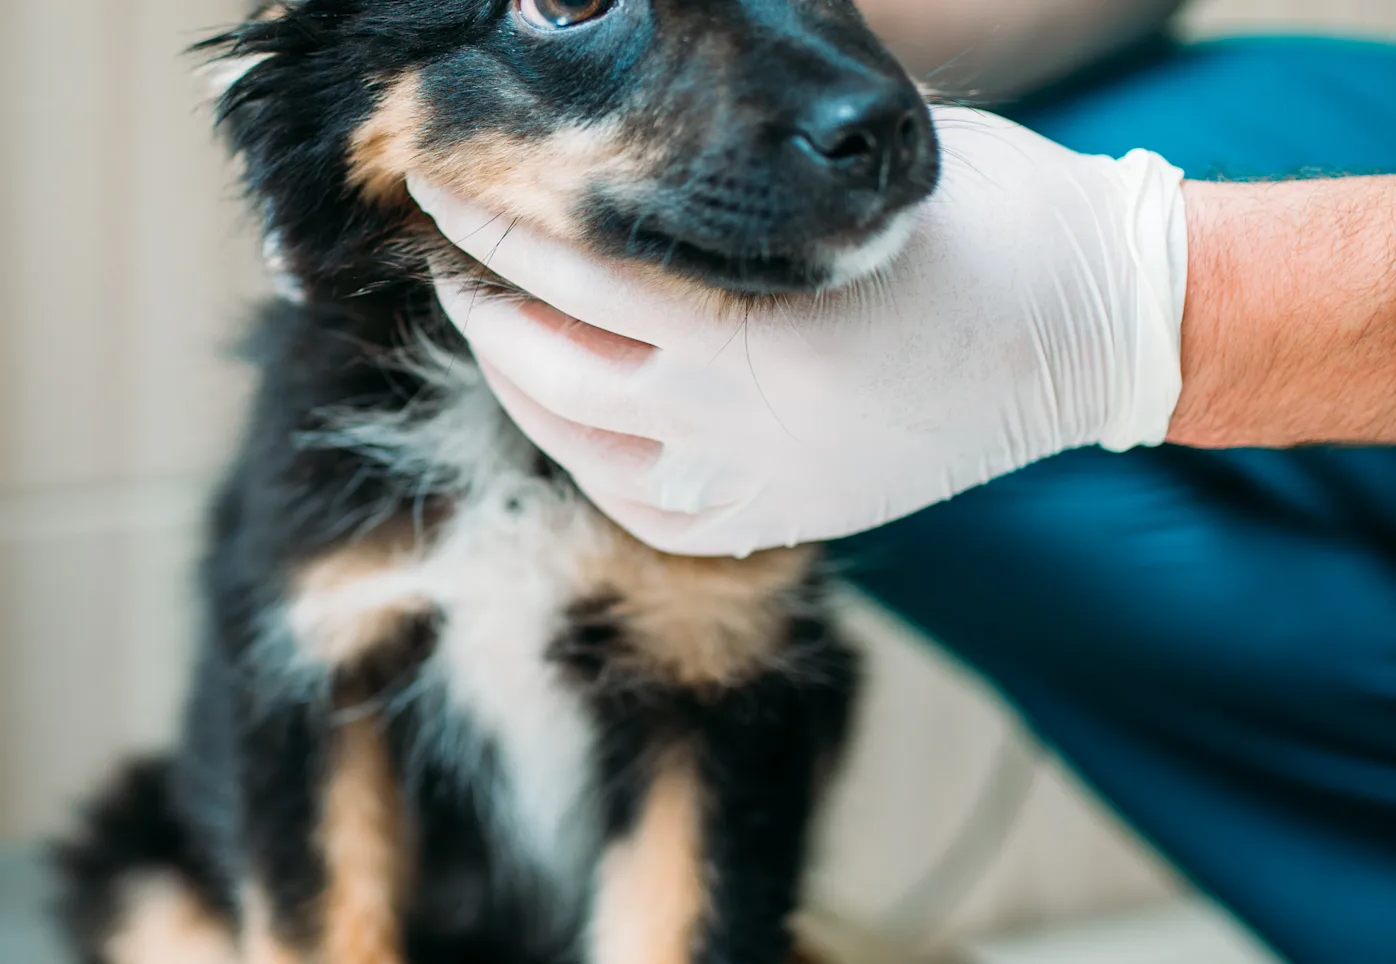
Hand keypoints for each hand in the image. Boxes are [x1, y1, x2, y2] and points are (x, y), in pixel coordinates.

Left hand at [413, 106, 1187, 556]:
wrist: (1103, 332)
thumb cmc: (992, 220)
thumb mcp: (861, 174)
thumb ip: (740, 180)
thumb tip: (627, 137)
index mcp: (760, 320)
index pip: (569, 270)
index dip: (485, 222)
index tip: (435, 180)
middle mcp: (740, 417)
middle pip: (547, 365)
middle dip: (476, 300)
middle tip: (444, 248)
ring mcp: (759, 482)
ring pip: (578, 446)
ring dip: (515, 378)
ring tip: (489, 319)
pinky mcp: (785, 517)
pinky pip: (645, 506)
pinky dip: (586, 455)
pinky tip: (567, 406)